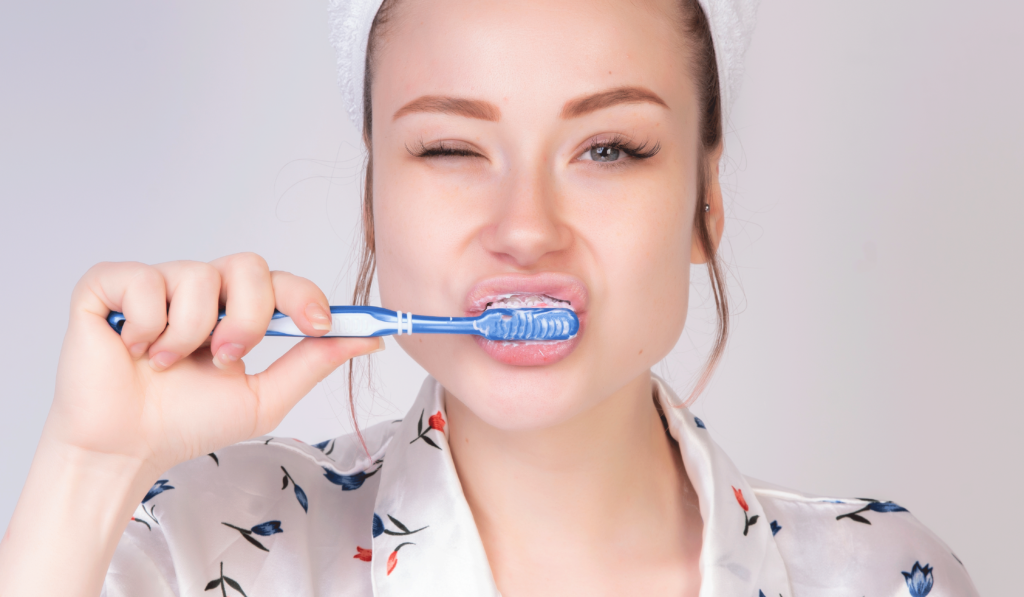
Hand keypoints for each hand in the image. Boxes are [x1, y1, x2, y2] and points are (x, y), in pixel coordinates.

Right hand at [46, 252, 382, 476]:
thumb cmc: (189, 423)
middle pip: (248, 265)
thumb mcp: (265, 396)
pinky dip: (145, 325)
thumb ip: (313, 362)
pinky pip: (144, 281)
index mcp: (237, 311)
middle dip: (249, 316)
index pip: (280, 281)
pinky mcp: (109, 285)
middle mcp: (201, 289)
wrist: (126, 449)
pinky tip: (134, 349)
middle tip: (228, 359)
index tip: (320, 325)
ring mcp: (156, 283)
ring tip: (168, 364)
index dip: (304, 295)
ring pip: (198, 277)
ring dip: (190, 333)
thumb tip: (370, 339)